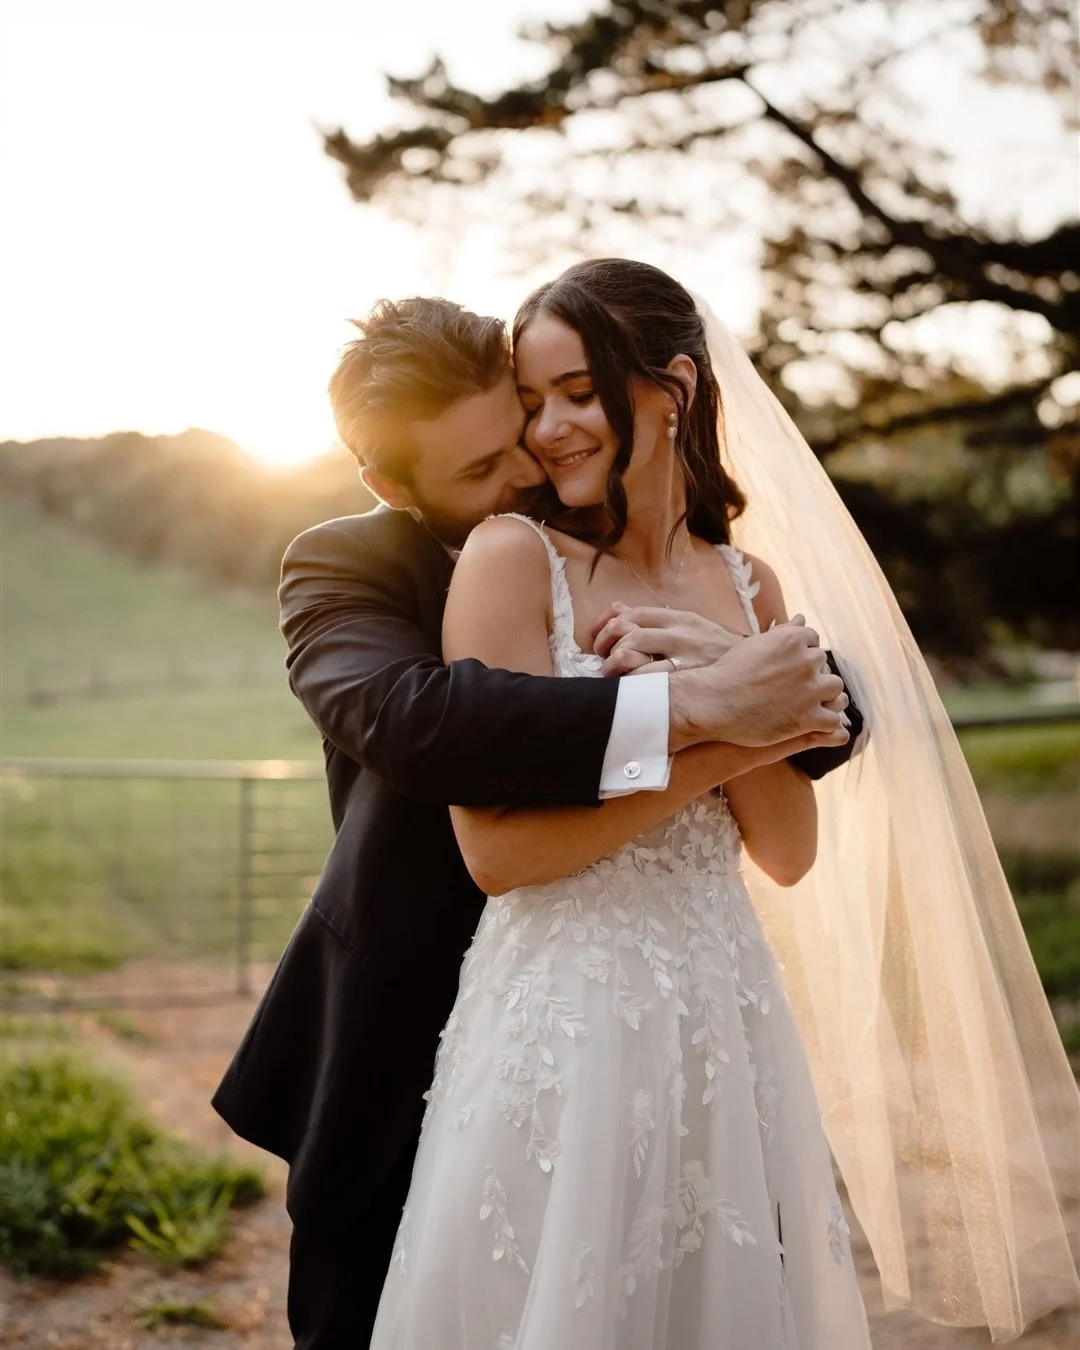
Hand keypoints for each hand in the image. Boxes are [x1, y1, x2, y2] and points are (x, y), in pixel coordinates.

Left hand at [594, 602, 743, 675]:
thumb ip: (654, 620)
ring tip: (612, 677)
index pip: (634, 613)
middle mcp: (682, 635)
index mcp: (682, 619)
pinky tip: (628, 692)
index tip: (599, 638)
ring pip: (630, 655)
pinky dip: (629, 686)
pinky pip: (646, 684)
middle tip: (603, 660)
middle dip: (605, 646)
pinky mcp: (686, 684)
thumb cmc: (716, 654)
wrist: (755, 675)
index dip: (608, 624)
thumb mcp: (690, 628)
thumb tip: (616, 608)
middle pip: (627, 632)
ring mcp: (684, 660)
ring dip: (612, 667)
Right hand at [668, 622, 849, 751]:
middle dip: (812, 675)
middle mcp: (806, 661)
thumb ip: (783, 632)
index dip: (803, 655)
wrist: (713, 703)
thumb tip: (801, 618)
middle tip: (794, 688)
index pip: (813, 641)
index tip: (790, 667)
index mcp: (794, 639)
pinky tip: (811, 723)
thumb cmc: (729, 673)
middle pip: (824, 665)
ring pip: (835, 690)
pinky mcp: (808, 718)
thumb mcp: (755, 644)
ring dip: (825, 696)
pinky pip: (832, 720)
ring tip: (809, 704)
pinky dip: (825, 722)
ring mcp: (810, 690)